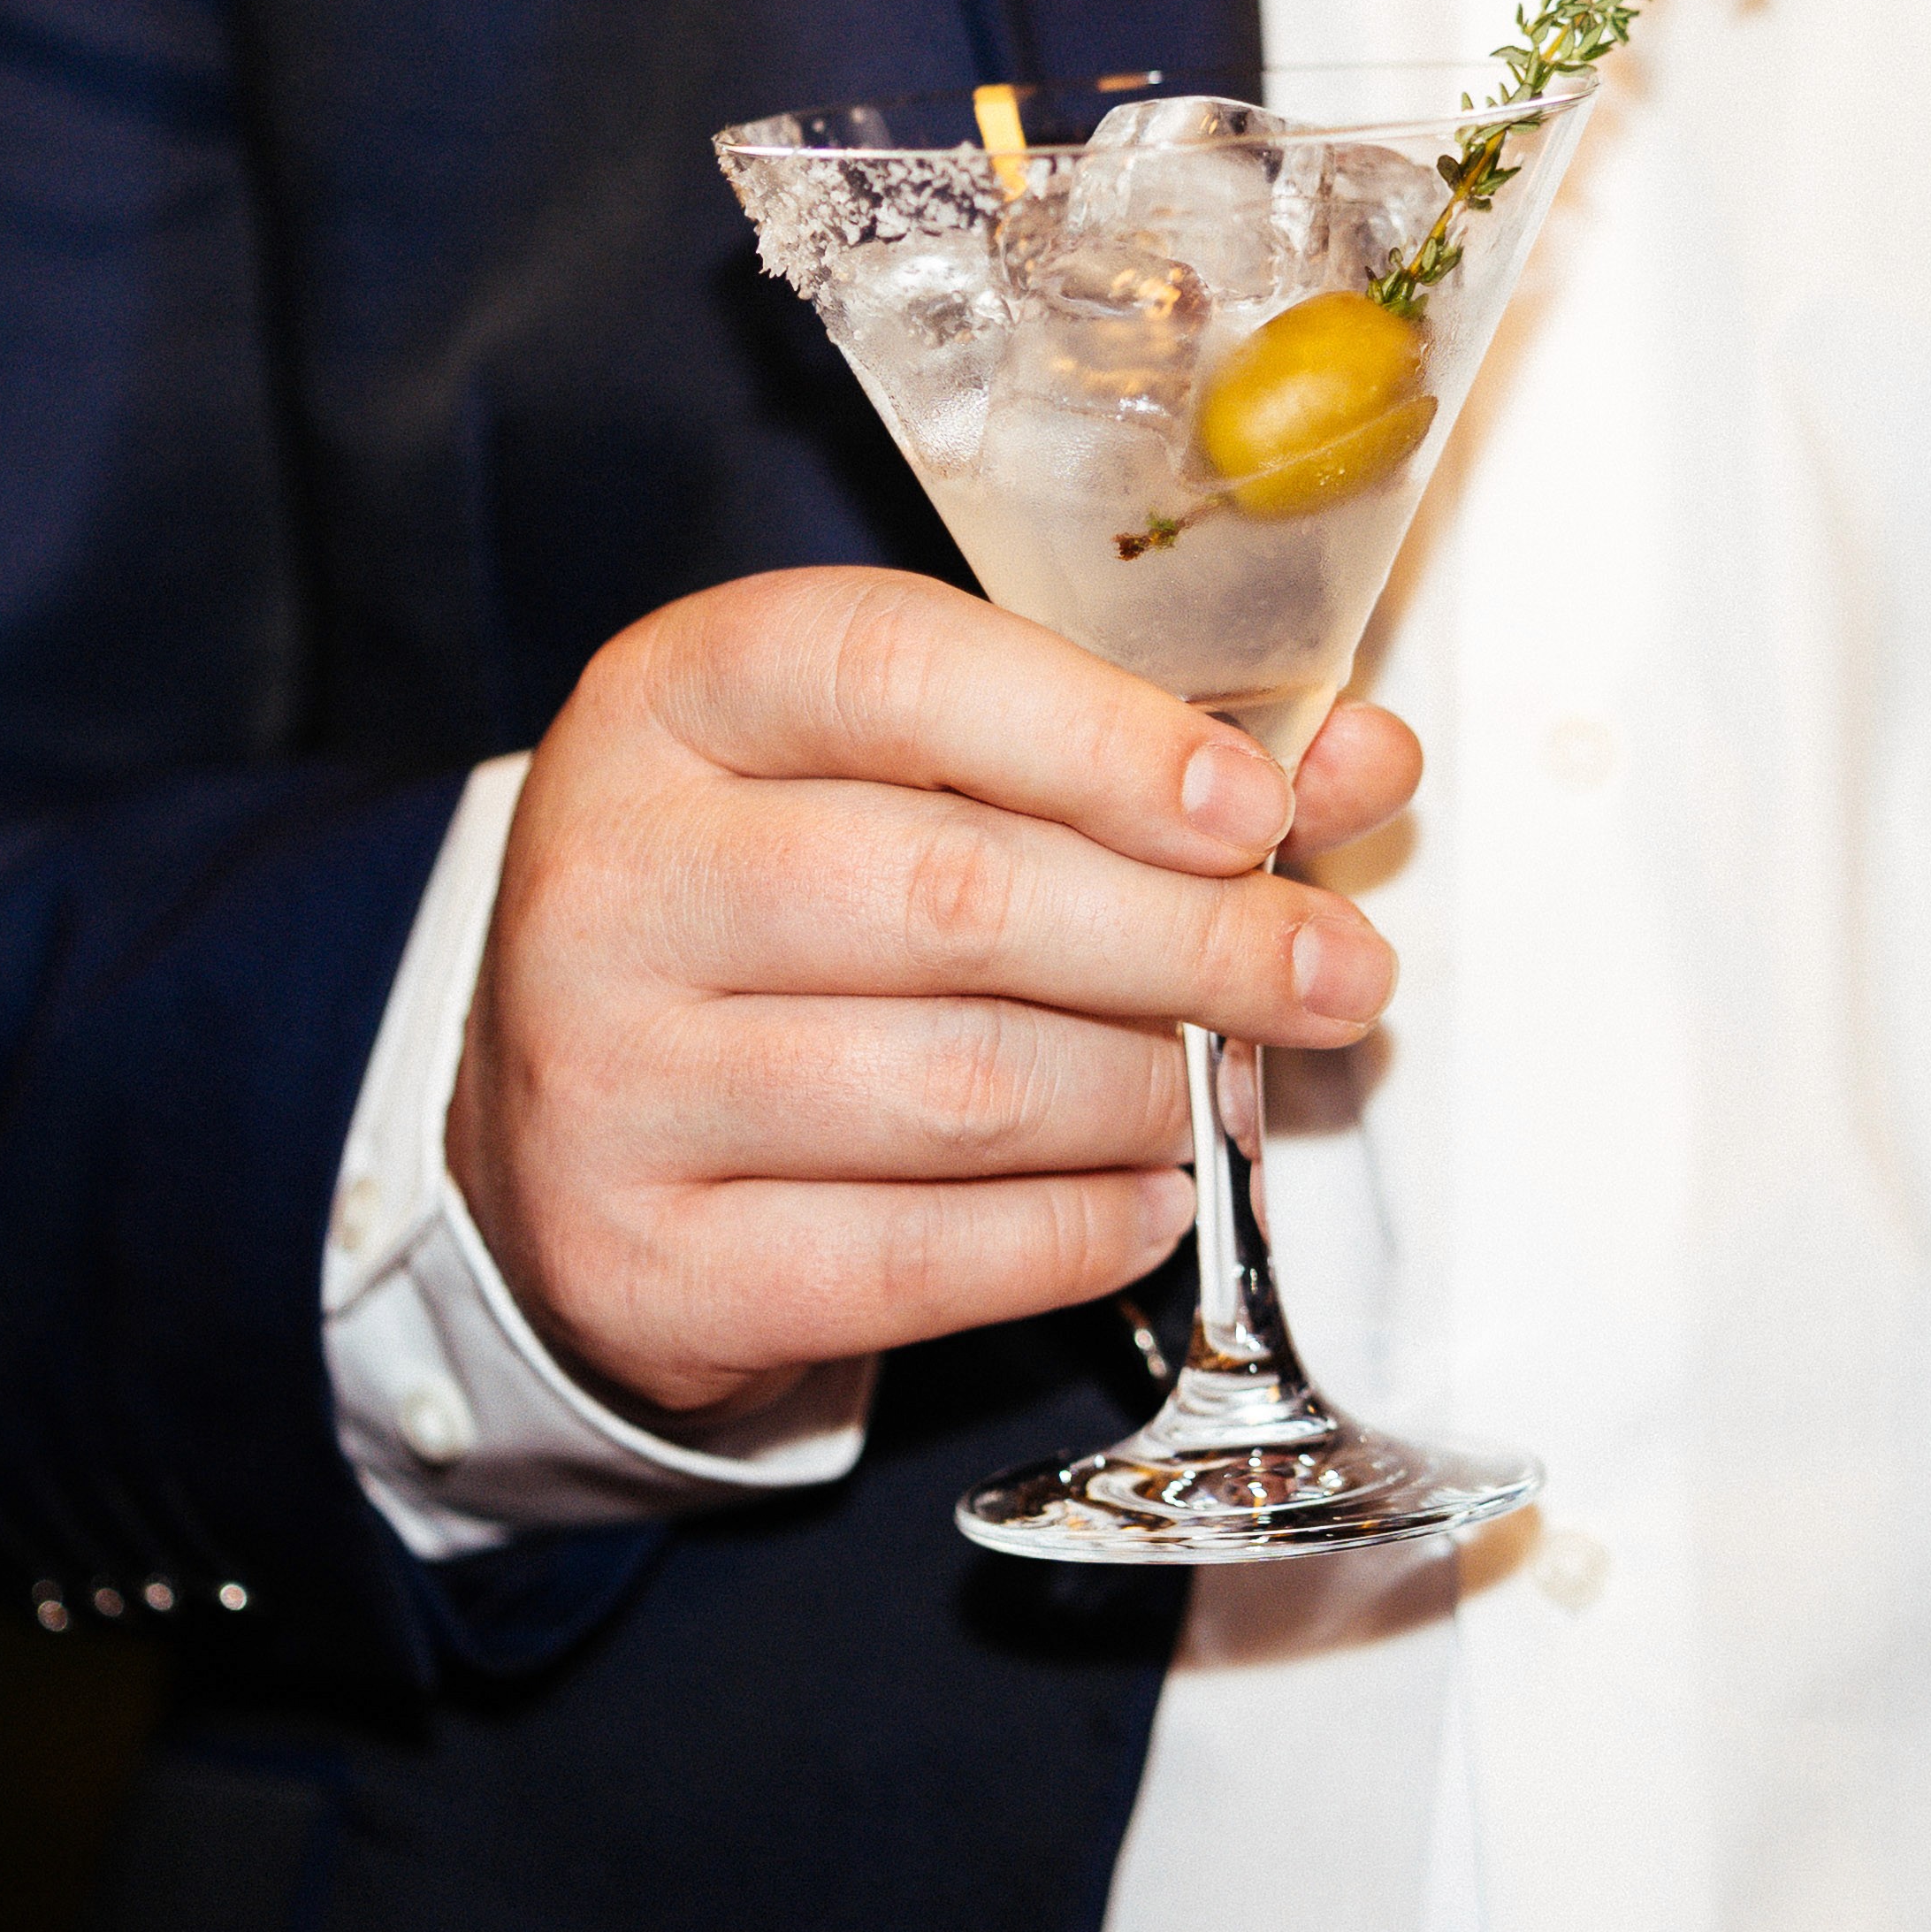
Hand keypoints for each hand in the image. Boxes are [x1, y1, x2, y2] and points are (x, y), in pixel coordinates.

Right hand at [449, 567, 1416, 1428]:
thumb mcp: (916, 776)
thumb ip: (1131, 753)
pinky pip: (922, 1261)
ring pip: (959, 1090)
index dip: (1102, 737)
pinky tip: (1146, 1196)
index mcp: (677, 698)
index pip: (895, 669)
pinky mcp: (645, 1262)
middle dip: (1192, 942)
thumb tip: (1361, 762)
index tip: (1260, 807)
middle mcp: (614, 875)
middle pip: (954, 896)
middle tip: (1333, 974)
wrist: (569, 1113)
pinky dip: (1080, 1231)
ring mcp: (608, 1079)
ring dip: (1146, 1092)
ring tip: (1221, 1083)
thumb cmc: (788, 904)